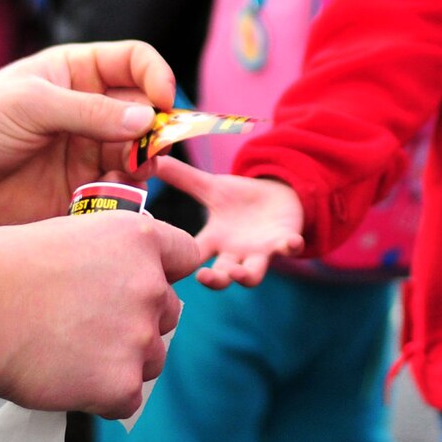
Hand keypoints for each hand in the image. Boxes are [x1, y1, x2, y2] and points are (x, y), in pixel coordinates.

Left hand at [0, 42, 175, 249]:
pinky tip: (105, 199)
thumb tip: (147, 120)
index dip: (157, 77)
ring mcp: (86, 150)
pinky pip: (119, 192)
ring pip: (138, 155)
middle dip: (154, 131)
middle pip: (145, 113)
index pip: (135, 63)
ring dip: (141, 166)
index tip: (164, 101)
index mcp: (77, 73)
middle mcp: (89, 109)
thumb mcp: (31, 105)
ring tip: (123, 176)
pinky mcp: (80, 191)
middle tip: (144, 153)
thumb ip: (89, 111)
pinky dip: (123, 196)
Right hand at [0, 212, 207, 416]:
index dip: (163, 270)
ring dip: (123, 360)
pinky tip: (65, 380)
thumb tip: (109, 275)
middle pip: (168, 312)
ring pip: (152, 358)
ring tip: (71, 355)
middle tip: (89, 326)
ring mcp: (139, 336)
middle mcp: (149, 284)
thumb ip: (104, 254)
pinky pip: (125, 398)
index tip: (139, 283)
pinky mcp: (121, 384)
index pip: (185, 254)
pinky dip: (101, 396)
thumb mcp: (65, 234)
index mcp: (137, 238)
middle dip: (138, 320)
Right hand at [157, 156, 304, 287]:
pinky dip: (290, 247)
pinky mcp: (284, 242)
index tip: (164, 271)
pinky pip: (288, 249)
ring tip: (238, 274)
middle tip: (204, 278)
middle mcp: (235, 253)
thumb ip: (181, 177)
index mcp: (214, 240)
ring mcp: (260, 252)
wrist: (278, 197)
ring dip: (245, 277)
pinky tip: (291, 243)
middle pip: (222, 275)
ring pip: (252, 275)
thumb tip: (150, 160)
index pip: (192, 255)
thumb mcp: (211, 186)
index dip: (179, 264)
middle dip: (214, 281)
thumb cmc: (240, 198)